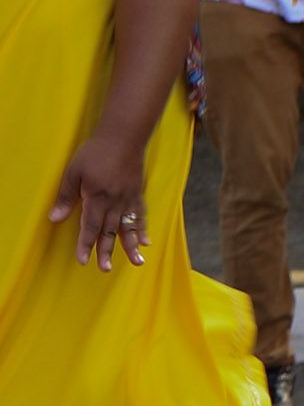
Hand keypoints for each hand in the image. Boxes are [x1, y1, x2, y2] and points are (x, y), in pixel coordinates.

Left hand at [52, 132, 151, 272]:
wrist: (124, 136)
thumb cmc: (95, 152)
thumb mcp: (73, 172)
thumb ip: (65, 197)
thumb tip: (54, 218)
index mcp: (97, 198)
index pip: (90, 226)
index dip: (85, 244)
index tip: (82, 260)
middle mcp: (115, 202)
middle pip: (110, 231)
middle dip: (107, 251)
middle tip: (104, 269)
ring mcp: (129, 198)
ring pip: (129, 227)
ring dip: (131, 246)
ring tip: (137, 262)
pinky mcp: (137, 193)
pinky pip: (142, 215)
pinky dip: (144, 229)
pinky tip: (146, 241)